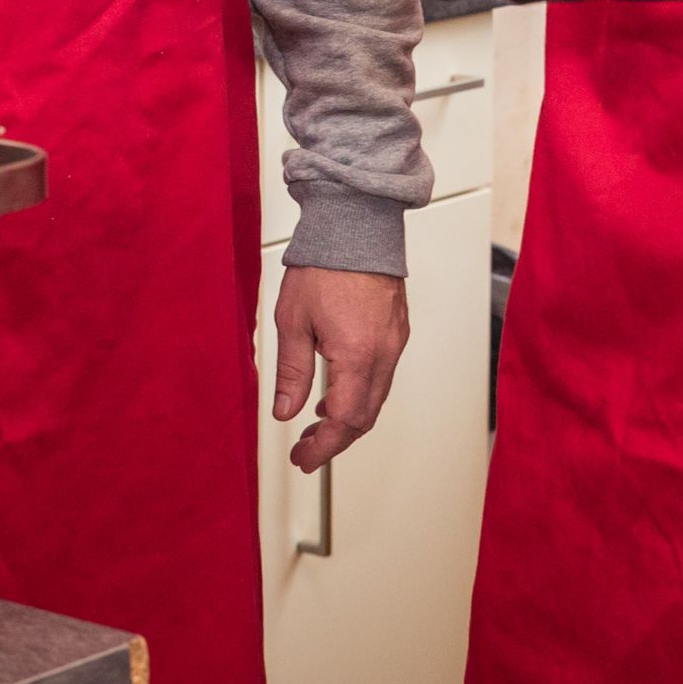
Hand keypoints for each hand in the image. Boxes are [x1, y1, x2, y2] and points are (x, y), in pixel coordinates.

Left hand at [273, 264, 410, 470]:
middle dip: (335, 440)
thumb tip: (285, 412)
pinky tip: (337, 391)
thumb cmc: (325, 264)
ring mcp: (395, 342)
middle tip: (306, 450)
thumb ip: (292, 372)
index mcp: (358, 356)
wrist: (356, 224)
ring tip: (317, 424)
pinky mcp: (397, 331)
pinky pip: (382, 376)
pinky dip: (361, 394)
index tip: (303, 459)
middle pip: (365, 417)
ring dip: (349, 418)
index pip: (345, 421)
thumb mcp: (293, 321)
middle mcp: (384, 353)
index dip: (323, 448)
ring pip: (376, 398)